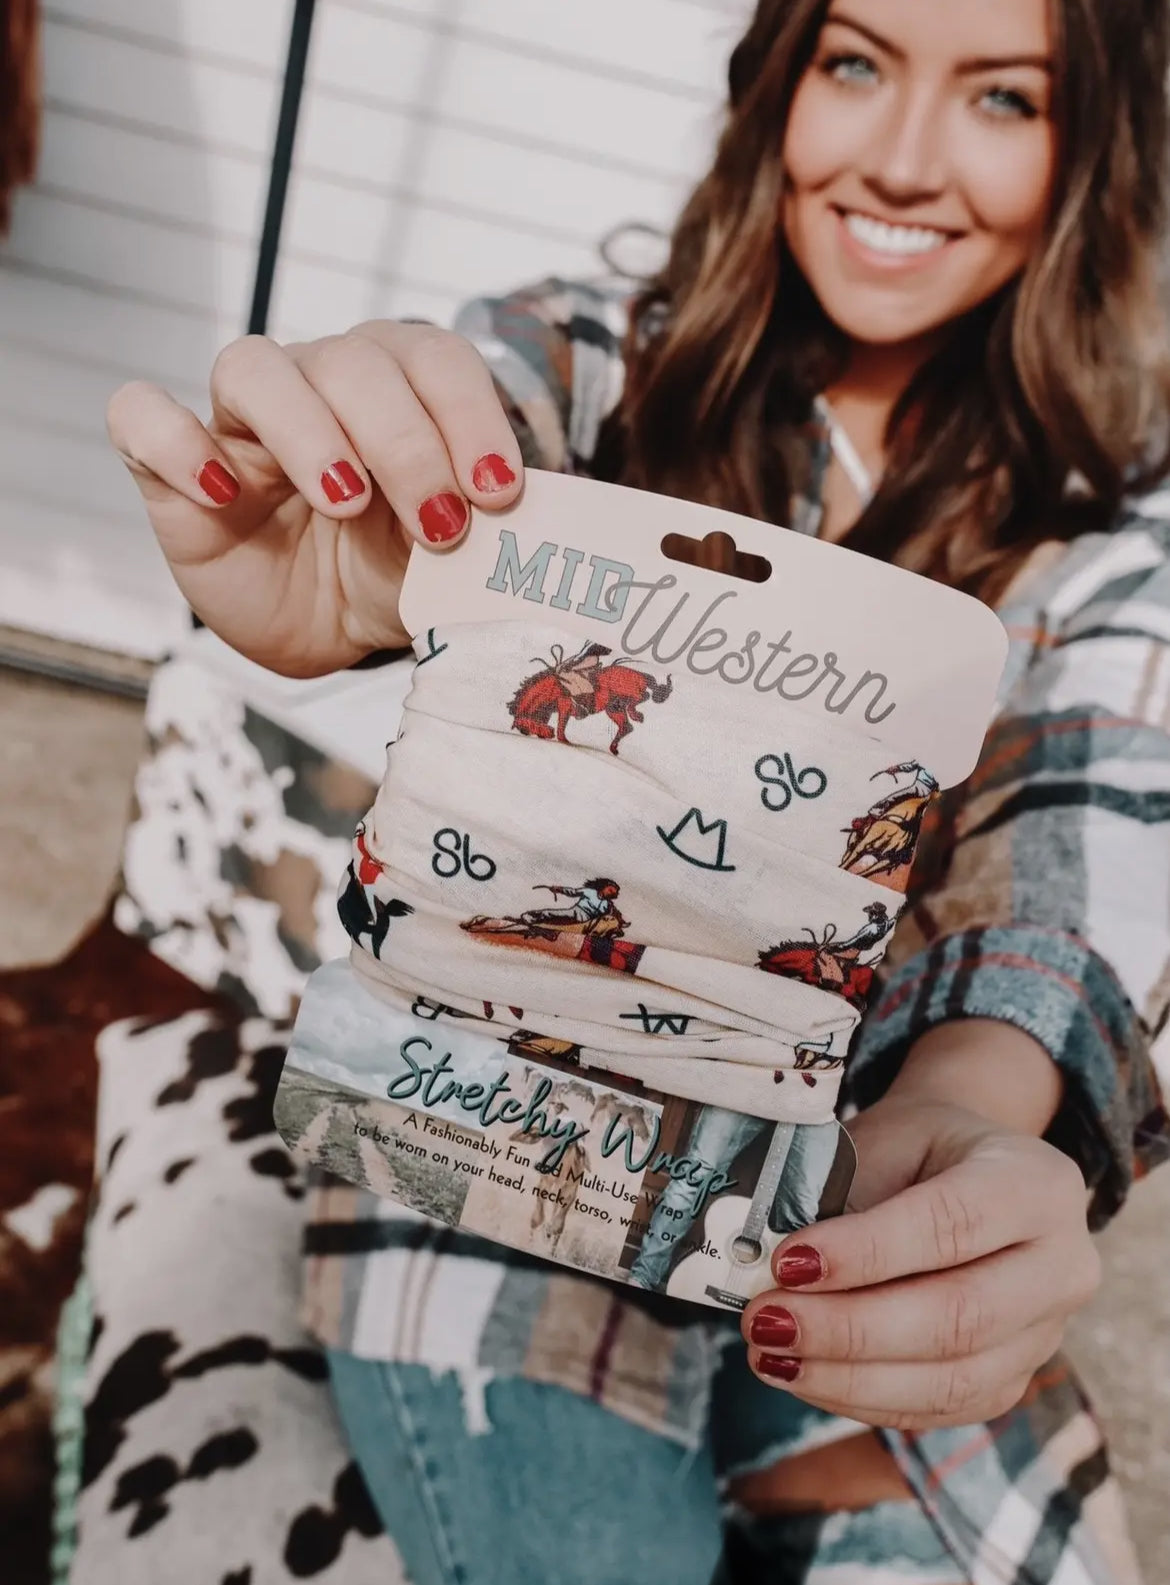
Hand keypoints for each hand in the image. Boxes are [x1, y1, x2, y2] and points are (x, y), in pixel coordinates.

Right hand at [107, 323, 523, 676]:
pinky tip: (226, 495)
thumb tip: (545, 532)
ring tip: (348, 503)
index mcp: (397, 389)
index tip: (498, 492)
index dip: (468, 414)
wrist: (325, 630)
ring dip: (310, 432)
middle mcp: (318, 386)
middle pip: (350, 362)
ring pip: (253, 366)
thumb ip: (489, 534)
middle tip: (438, 523)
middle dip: (405, 441)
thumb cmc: (391, 576)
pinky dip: (177, 444)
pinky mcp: (169, 466)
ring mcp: (240, 423)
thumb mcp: (452, 563)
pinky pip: (141, 416)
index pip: (433, 359)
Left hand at [740, 1092, 1100, 1428]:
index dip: (866, 1252)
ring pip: (952, 1379)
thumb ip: (840, 1198)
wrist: (970, 1168)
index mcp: (1037, 1184)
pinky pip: (940, 1407)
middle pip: (958, 1317)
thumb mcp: (887, 1140)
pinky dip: (863, 1399)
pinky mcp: (1013, 1380)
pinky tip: (803, 1376)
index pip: (951, 1225)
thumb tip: (765, 1263)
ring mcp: (1046, 1333)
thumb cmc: (920, 1149)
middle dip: (849, 1328)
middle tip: (765, 1321)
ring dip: (848, 1378)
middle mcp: (1062, 1265)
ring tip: (769, 1356)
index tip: (787, 1263)